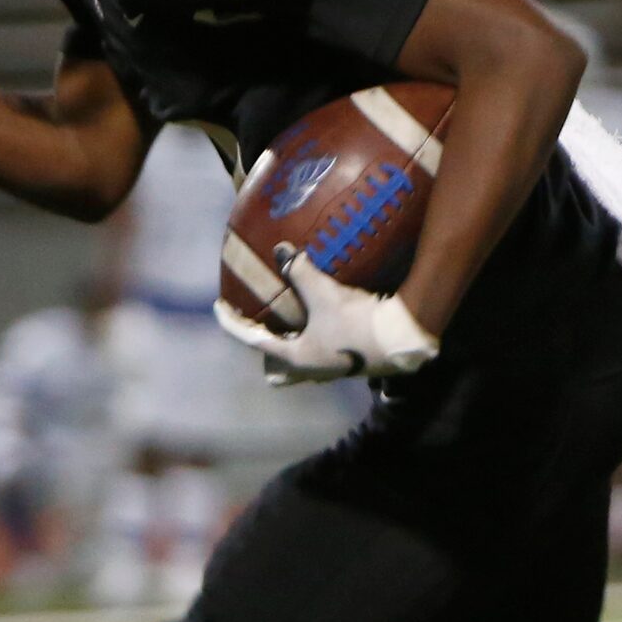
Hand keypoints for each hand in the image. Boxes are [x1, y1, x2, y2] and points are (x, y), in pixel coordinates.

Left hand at [214, 245, 438, 384]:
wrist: (402, 339)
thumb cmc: (358, 322)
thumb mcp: (325, 294)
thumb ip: (301, 271)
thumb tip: (282, 249)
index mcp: (296, 358)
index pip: (252, 340)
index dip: (232, 322)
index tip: (219, 308)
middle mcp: (310, 371)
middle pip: (276, 370)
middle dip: (268, 353)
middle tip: (267, 327)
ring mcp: (332, 372)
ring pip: (300, 369)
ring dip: (293, 350)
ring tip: (295, 325)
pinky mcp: (351, 366)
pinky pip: (323, 358)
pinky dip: (317, 343)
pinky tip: (327, 325)